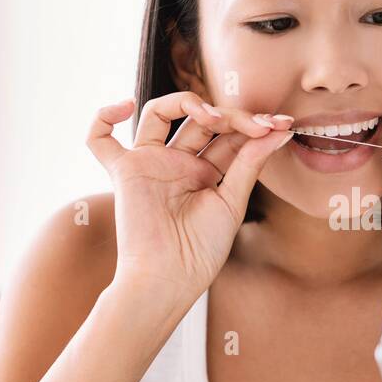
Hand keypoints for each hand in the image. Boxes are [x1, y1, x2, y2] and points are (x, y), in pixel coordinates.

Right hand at [86, 93, 293, 296]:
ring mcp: (150, 164)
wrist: (170, 278)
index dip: (254, 125)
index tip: (282, 125)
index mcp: (205, 172)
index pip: (228, 135)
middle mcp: (177, 163)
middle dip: (232, 116)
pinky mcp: (125, 172)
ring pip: (158, 113)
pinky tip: (125, 105)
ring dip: (186, 102)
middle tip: (259, 124)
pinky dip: (102, 117)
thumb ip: (249, 163)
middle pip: (200, 120)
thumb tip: (279, 130)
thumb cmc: (201, 251)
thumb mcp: (233, 201)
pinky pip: (99, 140)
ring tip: (213, 117)